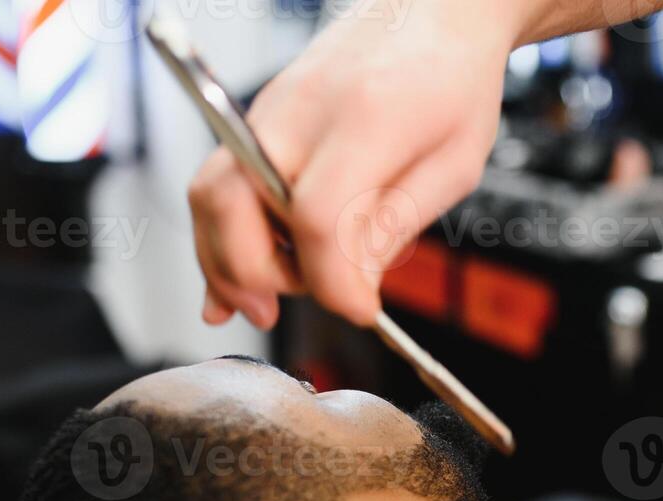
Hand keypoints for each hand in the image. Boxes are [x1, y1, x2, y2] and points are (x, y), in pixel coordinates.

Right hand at [187, 0, 515, 328]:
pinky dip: (216, 239)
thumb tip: (349, 289)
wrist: (431, 8)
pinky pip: (217, 185)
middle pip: (236, 204)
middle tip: (287, 310)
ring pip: (210, 197)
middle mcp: (301, 110)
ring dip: (223, 264)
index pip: (320, 218)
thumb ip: (393, 227)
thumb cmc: (451, 80)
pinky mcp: (256, 121)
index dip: (333, 281)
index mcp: (367, 117)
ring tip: (259, 306)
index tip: (361, 310)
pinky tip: (227, 286)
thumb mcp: (452, 166)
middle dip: (254, 275)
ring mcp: (269, 110)